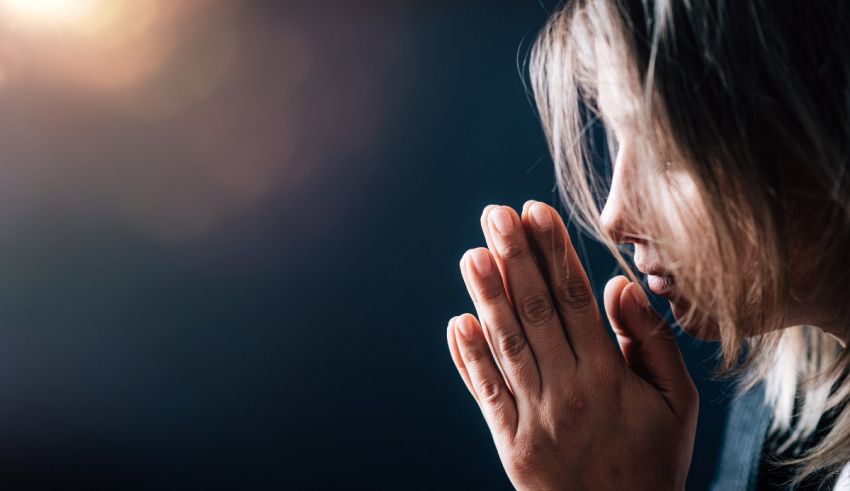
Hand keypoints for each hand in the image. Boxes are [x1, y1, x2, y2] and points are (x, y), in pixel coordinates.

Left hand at [447, 201, 697, 489]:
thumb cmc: (654, 459)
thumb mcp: (678, 402)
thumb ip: (653, 341)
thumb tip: (618, 285)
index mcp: (609, 376)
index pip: (576, 299)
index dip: (553, 252)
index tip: (536, 212)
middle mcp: (568, 390)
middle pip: (537, 312)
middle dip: (514, 258)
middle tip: (495, 214)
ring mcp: (535, 417)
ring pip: (507, 345)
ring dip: (487, 297)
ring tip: (472, 254)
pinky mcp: (510, 442)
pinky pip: (487, 393)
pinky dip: (470, 358)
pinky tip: (458, 321)